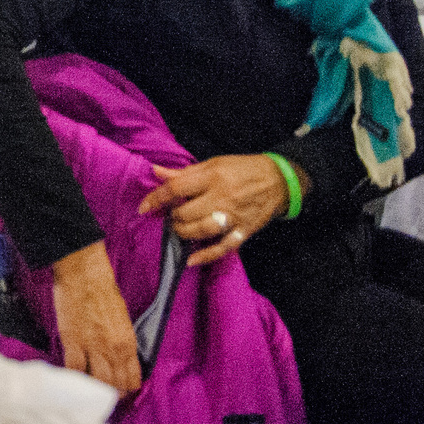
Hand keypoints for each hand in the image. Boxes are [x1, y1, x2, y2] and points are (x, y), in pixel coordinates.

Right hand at [49, 243, 141, 393]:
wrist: (85, 275)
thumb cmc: (103, 292)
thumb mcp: (122, 320)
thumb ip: (121, 342)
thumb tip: (115, 358)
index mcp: (128, 343)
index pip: (133, 379)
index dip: (125, 389)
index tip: (117, 390)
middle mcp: (114, 350)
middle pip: (115, 385)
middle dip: (109, 393)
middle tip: (101, 394)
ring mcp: (93, 347)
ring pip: (97, 382)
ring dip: (92, 388)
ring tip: (86, 389)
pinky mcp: (73, 341)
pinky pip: (74, 369)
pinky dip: (72, 376)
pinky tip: (70, 376)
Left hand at [141, 154, 286, 267]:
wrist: (280, 180)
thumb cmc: (242, 169)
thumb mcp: (213, 163)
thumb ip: (184, 172)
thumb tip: (155, 171)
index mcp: (212, 177)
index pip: (176, 189)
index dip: (156, 198)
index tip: (144, 207)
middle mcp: (222, 198)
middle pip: (187, 213)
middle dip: (173, 217)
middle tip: (171, 216)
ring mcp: (234, 216)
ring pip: (202, 230)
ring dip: (184, 233)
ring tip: (180, 230)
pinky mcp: (245, 230)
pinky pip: (224, 247)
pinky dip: (207, 255)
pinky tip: (191, 260)